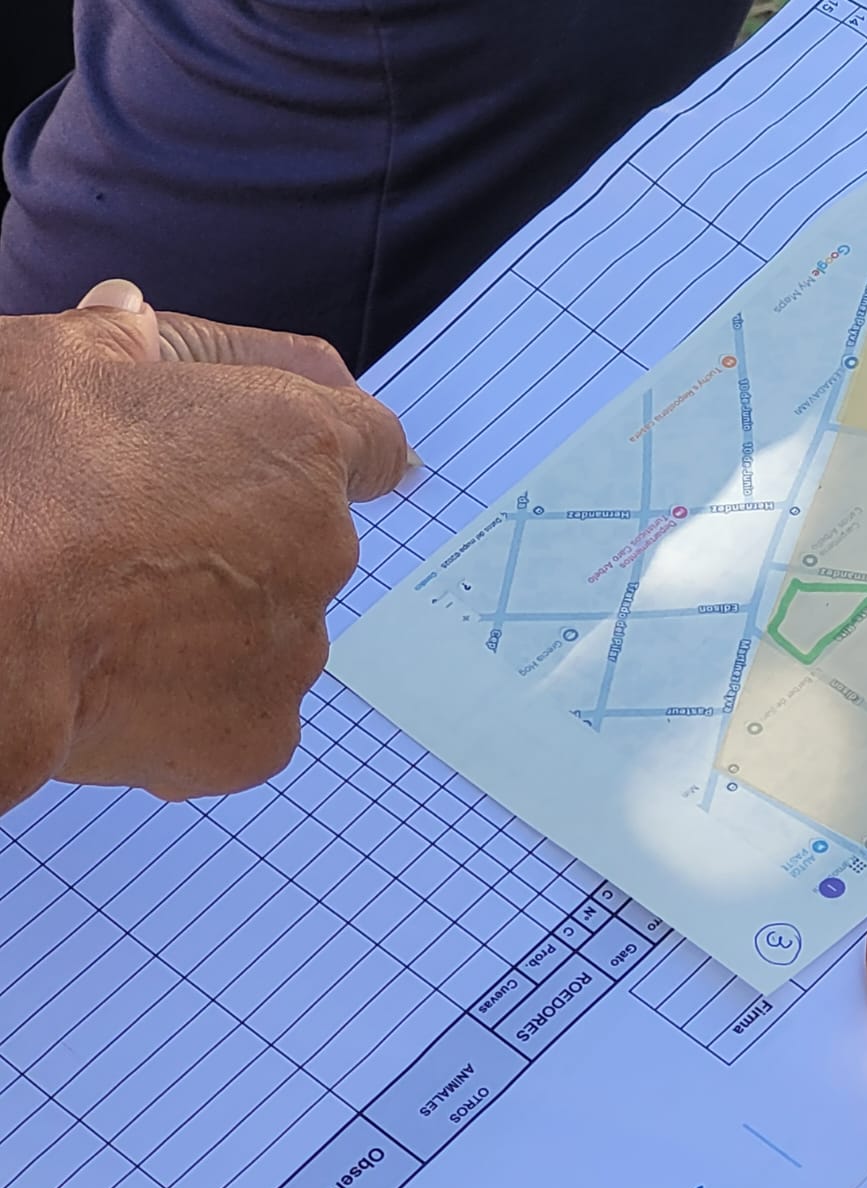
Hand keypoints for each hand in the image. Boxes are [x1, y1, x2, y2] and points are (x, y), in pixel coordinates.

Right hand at [0, 279, 410, 809]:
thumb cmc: (15, 476)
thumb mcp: (56, 362)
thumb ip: (121, 340)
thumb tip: (131, 315)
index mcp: (299, 440)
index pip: (374, 444)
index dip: (335, 453)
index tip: (292, 471)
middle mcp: (324, 544)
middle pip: (308, 545)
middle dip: (247, 545)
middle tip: (144, 549)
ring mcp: (297, 646)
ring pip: (272, 634)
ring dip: (216, 627)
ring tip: (111, 621)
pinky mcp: (260, 736)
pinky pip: (240, 717)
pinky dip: (194, 708)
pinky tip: (116, 685)